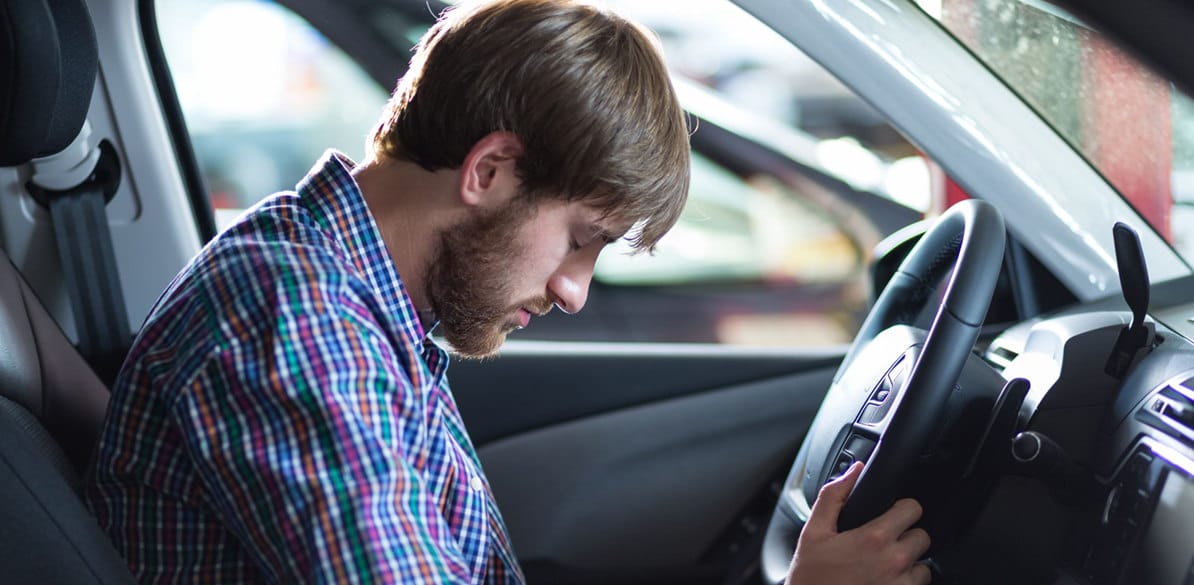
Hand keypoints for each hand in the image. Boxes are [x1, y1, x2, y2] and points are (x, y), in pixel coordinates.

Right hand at [786, 462, 930, 584]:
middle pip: (922, 537)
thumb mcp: (814, 532)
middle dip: (905, 537)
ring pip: (924, 566)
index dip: (901, 508)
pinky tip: (882, 583)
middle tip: (882, 544)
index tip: (890, 514)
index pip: (913, 509)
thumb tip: (854, 470)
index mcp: (875, 538)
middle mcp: (895, 562)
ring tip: (882, 567)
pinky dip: (904, 584)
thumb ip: (834, 496)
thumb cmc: (811, 578)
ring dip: (908, 565)